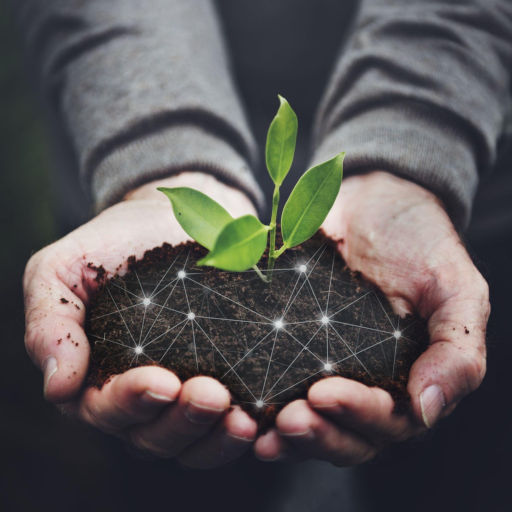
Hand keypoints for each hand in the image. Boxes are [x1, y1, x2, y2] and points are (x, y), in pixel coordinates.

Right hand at [23, 172, 258, 467]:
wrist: (170, 217)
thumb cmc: (112, 244)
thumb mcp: (62, 271)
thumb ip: (50, 324)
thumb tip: (59, 387)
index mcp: (96, 378)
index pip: (106, 410)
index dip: (131, 403)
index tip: (161, 382)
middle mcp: (140, 396)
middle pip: (155, 436)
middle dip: (182, 421)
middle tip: (211, 395)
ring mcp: (184, 391)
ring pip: (195, 441)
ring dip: (217, 436)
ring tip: (243, 417)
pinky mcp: (224, 378)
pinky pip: (231, 420)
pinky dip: (247, 428)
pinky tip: (264, 414)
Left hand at [254, 171, 488, 464]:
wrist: (376, 201)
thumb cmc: (422, 243)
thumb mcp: (456, 290)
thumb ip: (457, 352)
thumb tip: (428, 410)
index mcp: (408, 379)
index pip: (388, 421)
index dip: (357, 416)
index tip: (323, 394)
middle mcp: (366, 382)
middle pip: (345, 434)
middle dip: (316, 434)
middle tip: (287, 420)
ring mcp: (325, 364)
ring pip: (310, 420)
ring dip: (285, 432)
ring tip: (259, 429)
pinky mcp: (292, 343)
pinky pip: (276, 381)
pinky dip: (260, 402)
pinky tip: (239, 406)